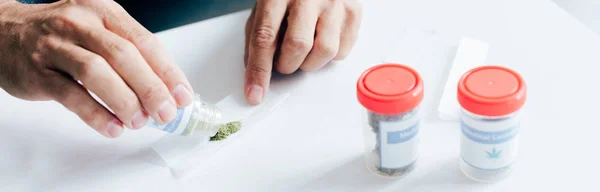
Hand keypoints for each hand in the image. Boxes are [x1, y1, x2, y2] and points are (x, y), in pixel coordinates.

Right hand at [0, 0, 193, 137]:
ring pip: (96, 72)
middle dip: (151, 88)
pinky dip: (95, 114)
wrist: (3, 32)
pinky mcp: (36, 72)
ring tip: (140, 121)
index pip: (144, 41)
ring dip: (125, 101)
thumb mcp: (98, 30)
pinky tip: (113, 127)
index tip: (183, 95)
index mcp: (103, 11)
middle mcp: (80, 23)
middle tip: (166, 113)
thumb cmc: (62, 34)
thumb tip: (166, 90)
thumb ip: (130, 55)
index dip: (168, 71)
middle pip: (124, 56)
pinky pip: (70, 95)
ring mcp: (55, 46)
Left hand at [244, 0, 361, 103]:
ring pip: (324, 52)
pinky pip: (342, 51)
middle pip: (298, 46)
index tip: (255, 93)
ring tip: (305, 48)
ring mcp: (335, 2)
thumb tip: (255, 75)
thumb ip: (258, 36)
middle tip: (283, 61)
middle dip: (286, 65)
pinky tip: (321, 38)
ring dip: (309, 62)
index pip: (266, 37)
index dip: (259, 70)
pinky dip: (329, 55)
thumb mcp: (265, 6)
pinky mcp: (354, 11)